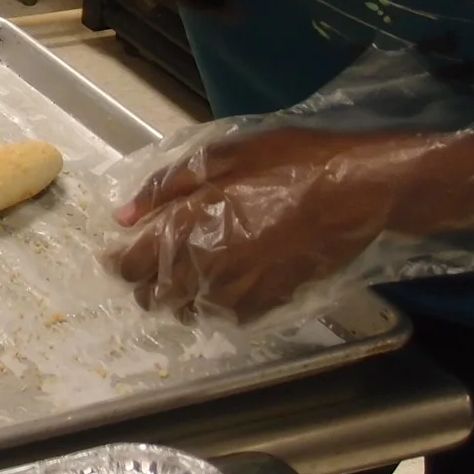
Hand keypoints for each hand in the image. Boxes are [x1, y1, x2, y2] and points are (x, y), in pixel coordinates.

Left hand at [106, 126, 436, 321]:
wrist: (358, 191)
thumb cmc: (290, 163)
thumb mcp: (222, 156)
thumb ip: (166, 186)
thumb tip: (124, 215)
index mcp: (189, 229)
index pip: (132, 266)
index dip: (117, 263)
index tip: (115, 254)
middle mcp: (208, 270)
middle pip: (155, 297)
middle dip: (145, 282)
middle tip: (150, 261)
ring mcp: (242, 292)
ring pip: (190, 311)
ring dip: (179, 296)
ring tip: (186, 272)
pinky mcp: (271, 302)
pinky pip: (229, 317)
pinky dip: (216, 305)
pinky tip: (225, 282)